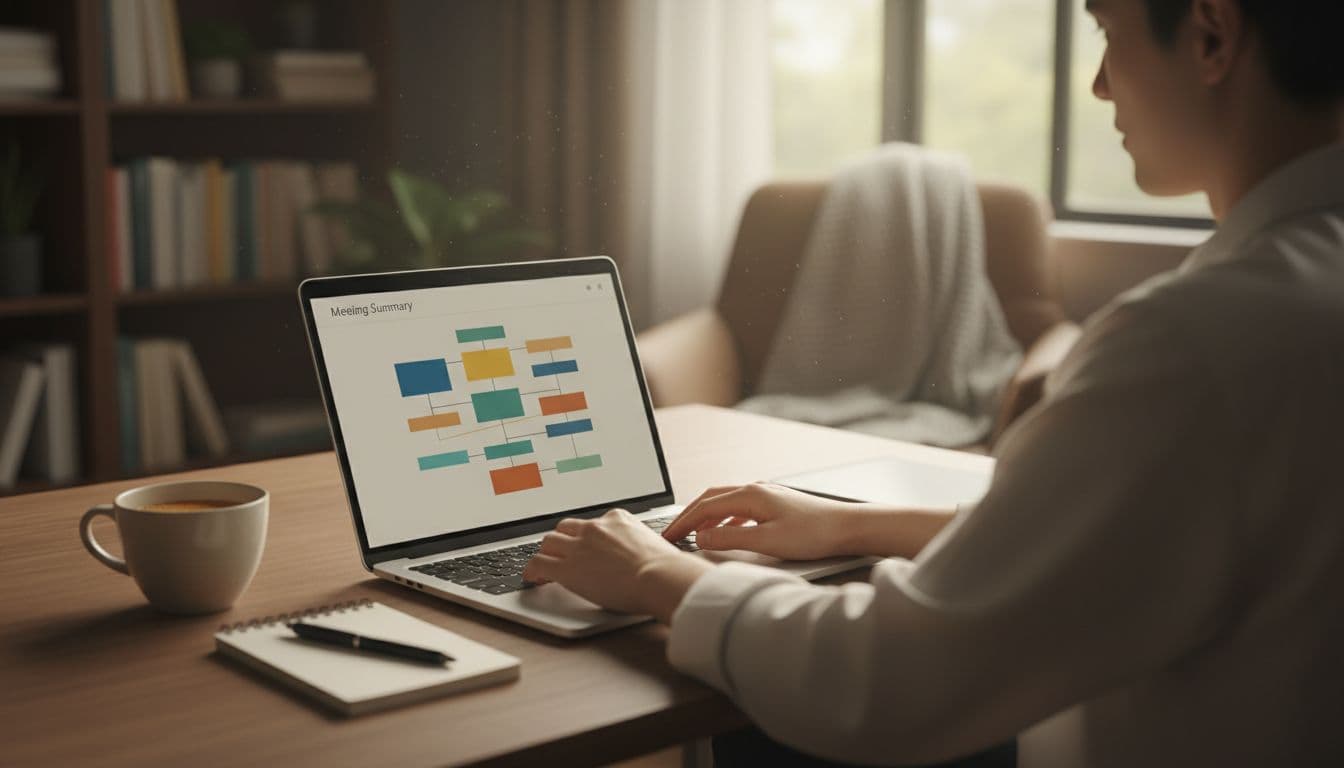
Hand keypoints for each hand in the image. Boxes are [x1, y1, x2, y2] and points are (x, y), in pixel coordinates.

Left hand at [523, 508, 713, 620]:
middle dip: (562, 541)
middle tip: (561, 554)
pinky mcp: (567, 568)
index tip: (585, 546)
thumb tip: (644, 556)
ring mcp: (578, 547)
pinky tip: (533, 578)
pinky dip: (533, 571)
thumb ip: (640, 545)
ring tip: (545, 565)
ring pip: (549, 542)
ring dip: (547, 553)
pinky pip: (539, 564)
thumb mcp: (654, 545)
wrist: (659, 577)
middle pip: (566, 528)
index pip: (592, 524)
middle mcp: (595, 528)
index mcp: (617, 519)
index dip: (585, 537)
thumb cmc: (665, 568)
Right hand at [662, 482, 862, 559]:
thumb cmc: (813, 534)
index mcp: (749, 495)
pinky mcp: (775, 503)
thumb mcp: (766, 541)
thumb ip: (730, 540)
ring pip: (724, 503)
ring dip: (705, 518)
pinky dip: (724, 520)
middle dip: (688, 517)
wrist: (847, 527)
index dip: (682, 524)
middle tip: (672, 534)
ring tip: (692, 535)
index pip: (704, 508)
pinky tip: (725, 533)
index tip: (667, 537)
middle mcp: (755, 489)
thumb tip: (701, 539)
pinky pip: (739, 508)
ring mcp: (765, 495)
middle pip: (710, 499)